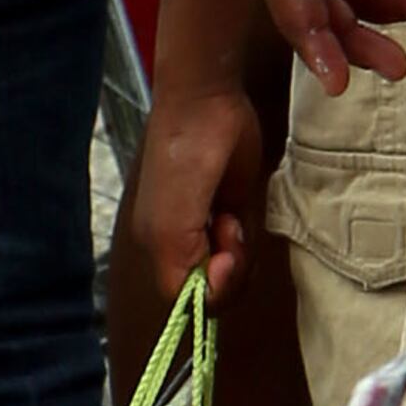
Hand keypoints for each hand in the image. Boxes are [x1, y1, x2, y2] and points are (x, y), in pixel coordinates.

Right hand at [133, 76, 269, 312]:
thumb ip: (184, 266)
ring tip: (230, 216)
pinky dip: (247, 234)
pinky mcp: (232, 208)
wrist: (207, 104)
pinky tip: (236, 210)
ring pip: (233, 268)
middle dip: (228, 268)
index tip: (221, 260)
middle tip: (227, 228)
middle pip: (212, 287)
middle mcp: (181, 243)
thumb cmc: (183, 160)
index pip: (186, 301)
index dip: (209, 291)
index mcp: (158, 249)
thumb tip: (202, 296)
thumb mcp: (173, 224)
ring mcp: (207, 226)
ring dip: (239, 249)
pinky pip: (245, 243)